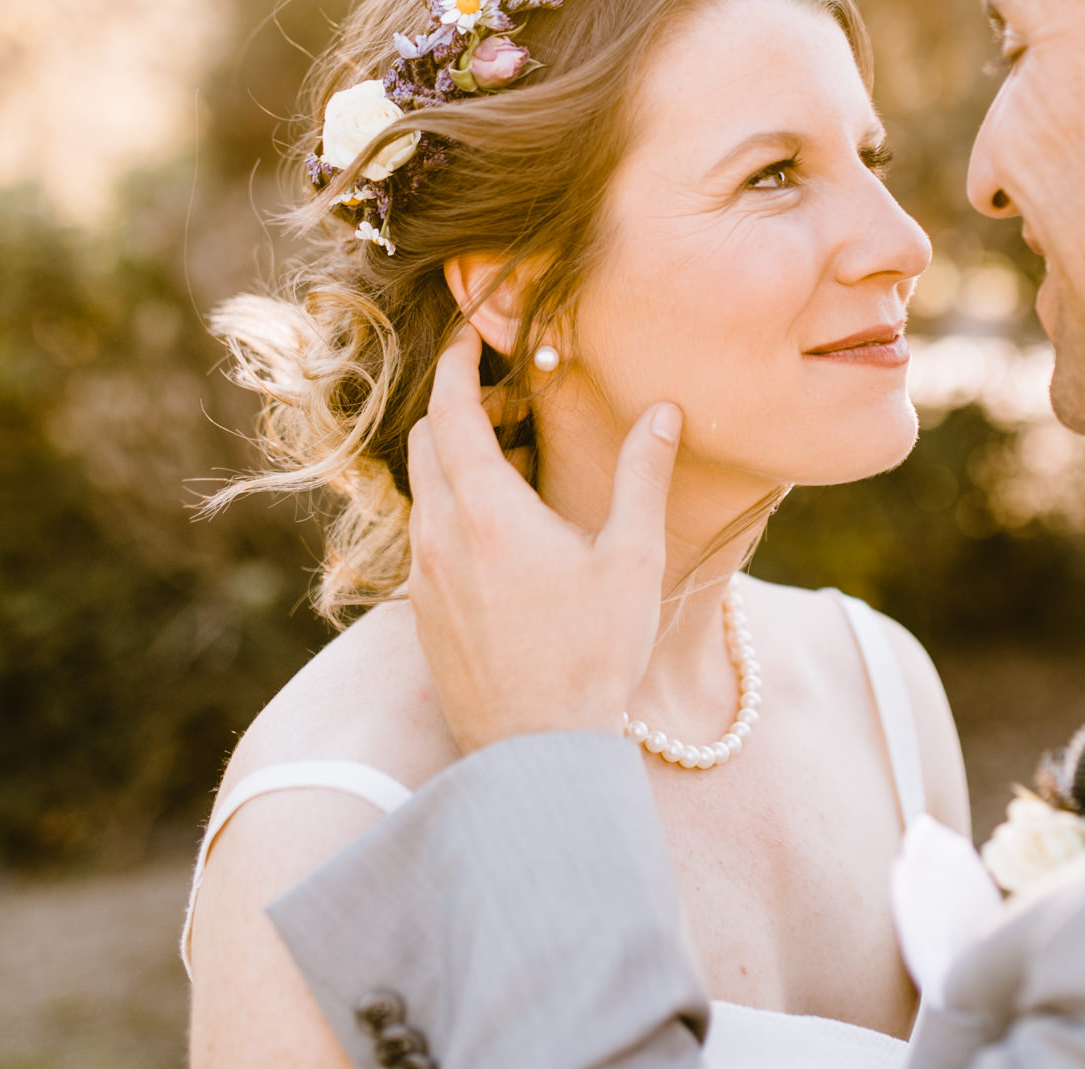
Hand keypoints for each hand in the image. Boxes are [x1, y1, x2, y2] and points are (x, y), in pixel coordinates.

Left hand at [405, 325, 681, 751]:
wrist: (536, 751)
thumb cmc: (592, 656)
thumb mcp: (632, 559)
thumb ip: (643, 476)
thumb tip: (664, 411)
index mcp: (485, 510)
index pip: (450, 411)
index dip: (455, 364)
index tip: (468, 334)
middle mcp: (439, 536)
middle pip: (425, 444)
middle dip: (454, 408)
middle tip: (501, 397)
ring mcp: (423, 577)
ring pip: (422, 492)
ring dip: (452, 462)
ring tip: (508, 462)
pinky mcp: (421, 614)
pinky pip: (425, 538)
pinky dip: (450, 510)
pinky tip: (498, 533)